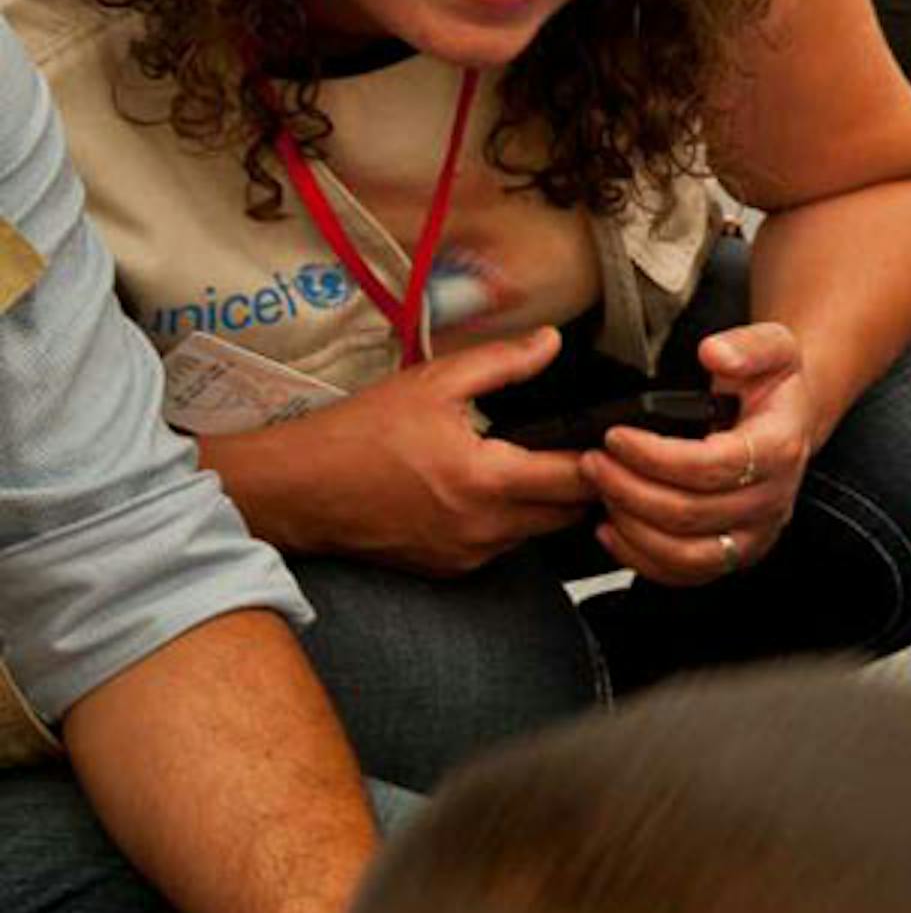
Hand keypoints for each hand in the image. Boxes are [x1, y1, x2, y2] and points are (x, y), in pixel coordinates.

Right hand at [274, 329, 590, 575]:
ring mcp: (469, 555)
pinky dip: (509, 522)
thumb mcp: (432, 383)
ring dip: (547, 505)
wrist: (296, 490)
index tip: (612, 440)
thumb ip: (502, 362)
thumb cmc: (357, 434)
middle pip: (570, 514)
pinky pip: (503, 547)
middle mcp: (485, 527)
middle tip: (581, 450)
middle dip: (583, 485)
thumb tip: (551, 342)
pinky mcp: (451, 569)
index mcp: (487, 480)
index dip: (604, 459)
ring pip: (538, 533)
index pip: (579, 480)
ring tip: (537, 466)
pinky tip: (492, 492)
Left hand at [580, 322, 816, 587]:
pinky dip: (639, 557)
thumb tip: (714, 354)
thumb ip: (748, 345)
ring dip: (631, 525)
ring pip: (684, 553)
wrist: (788, 420)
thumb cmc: (771, 386)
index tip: (616, 436)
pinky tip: (611, 529)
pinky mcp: (733, 555)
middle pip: (690, 513)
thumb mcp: (773, 345)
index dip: (655, 457)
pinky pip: (683, 573)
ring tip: (599, 491)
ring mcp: (754, 534)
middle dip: (629, 488)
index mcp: (779, 449)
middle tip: (591, 462)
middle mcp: (772, 500)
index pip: (712, 466)